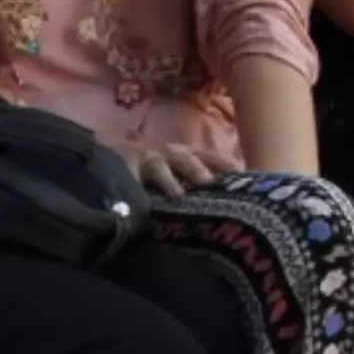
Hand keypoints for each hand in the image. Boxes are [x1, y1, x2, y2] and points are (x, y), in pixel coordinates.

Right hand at [107, 139, 240, 198]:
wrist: (110, 151)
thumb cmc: (154, 166)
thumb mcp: (178, 166)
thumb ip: (199, 177)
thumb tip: (234, 196)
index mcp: (186, 154)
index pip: (210, 156)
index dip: (225, 164)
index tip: (242, 175)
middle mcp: (168, 154)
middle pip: (186, 159)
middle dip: (197, 170)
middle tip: (209, 183)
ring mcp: (144, 160)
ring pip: (159, 169)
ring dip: (168, 181)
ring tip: (177, 196)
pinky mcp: (122, 169)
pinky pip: (129, 180)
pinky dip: (135, 189)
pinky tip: (140, 202)